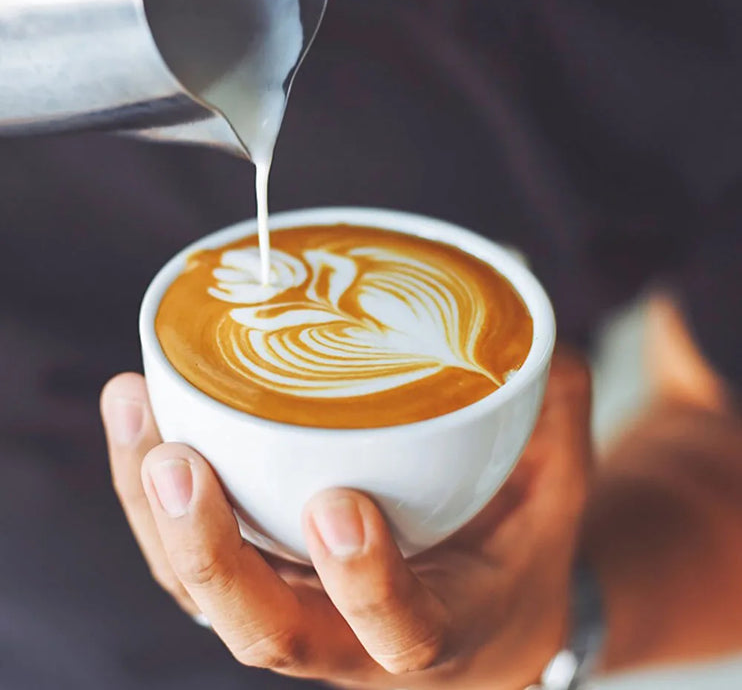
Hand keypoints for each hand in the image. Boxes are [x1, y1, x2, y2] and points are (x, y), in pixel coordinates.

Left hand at [101, 350, 591, 688]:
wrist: (481, 615)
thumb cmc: (518, 550)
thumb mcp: (557, 490)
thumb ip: (552, 412)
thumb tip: (533, 321)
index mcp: (441, 631)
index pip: (401, 632)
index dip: (368, 583)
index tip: (341, 506)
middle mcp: (350, 641)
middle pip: (264, 630)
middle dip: (212, 554)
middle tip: (180, 461)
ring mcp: (293, 611)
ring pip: (202, 590)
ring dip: (154, 509)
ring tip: (136, 405)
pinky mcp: (259, 578)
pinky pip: (188, 553)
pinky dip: (151, 491)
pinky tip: (140, 413)